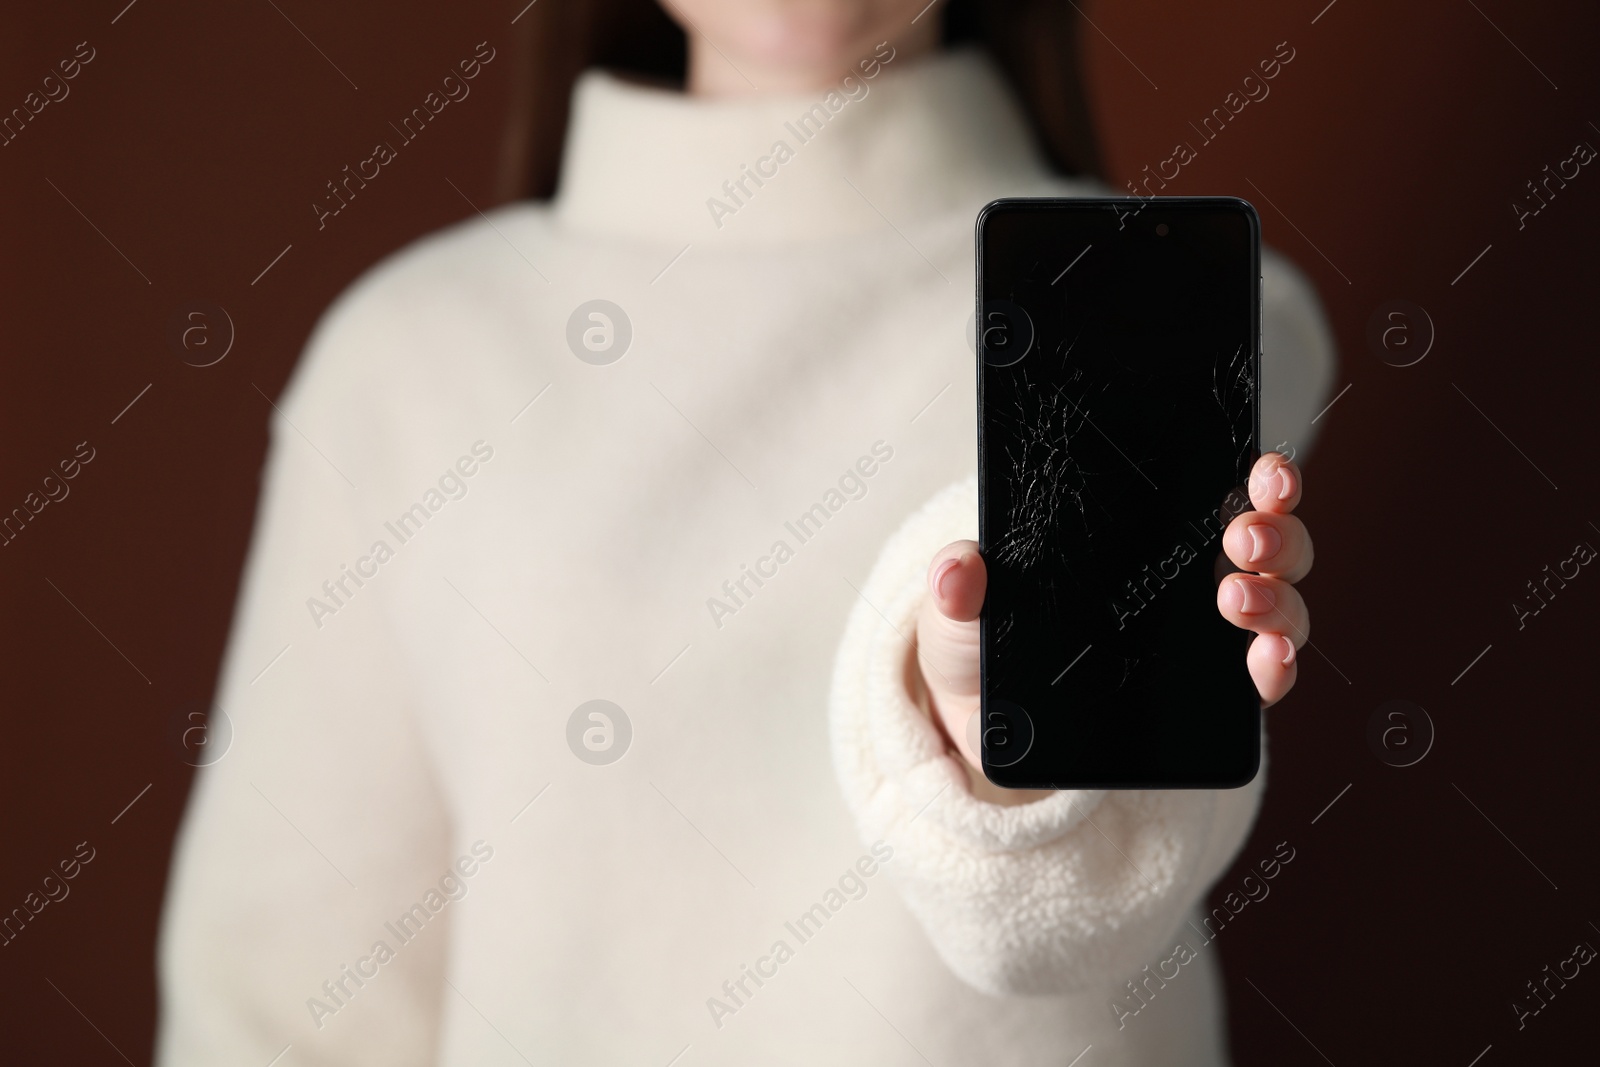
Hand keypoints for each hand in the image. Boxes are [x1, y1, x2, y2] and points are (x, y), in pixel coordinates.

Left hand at [912, 452, 1311, 804]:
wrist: (984, 724)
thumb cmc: (982, 644)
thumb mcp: (960, 611)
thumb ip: (958, 587)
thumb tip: (959, 568)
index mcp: (1145, 532)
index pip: (1220, 489)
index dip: (1260, 477)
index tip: (1265, 471)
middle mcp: (1192, 576)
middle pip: (1268, 542)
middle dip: (1274, 531)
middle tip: (1242, 537)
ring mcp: (1208, 636)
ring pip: (1279, 603)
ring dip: (1276, 597)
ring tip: (1236, 599)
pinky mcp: (1211, 696)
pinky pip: (1265, 677)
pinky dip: (1279, 667)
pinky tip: (1268, 661)